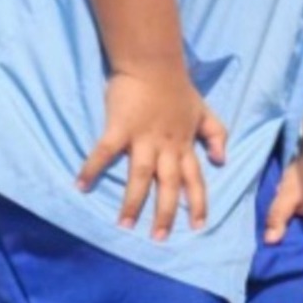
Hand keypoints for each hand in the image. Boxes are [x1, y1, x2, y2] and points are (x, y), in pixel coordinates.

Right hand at [77, 68, 226, 238]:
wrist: (154, 63)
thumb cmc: (178, 88)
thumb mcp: (205, 112)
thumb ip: (216, 135)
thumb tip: (222, 160)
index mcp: (185, 144)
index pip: (195, 178)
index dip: (198, 202)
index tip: (199, 226)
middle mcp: (166, 146)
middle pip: (169, 184)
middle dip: (165, 212)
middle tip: (159, 238)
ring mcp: (143, 137)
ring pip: (141, 175)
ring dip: (133, 201)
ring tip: (124, 225)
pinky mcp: (120, 127)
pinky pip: (105, 151)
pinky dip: (93, 167)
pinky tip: (81, 185)